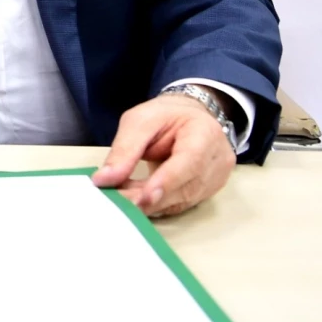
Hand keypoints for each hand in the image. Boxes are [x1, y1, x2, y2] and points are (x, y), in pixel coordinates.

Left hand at [91, 94, 236, 217]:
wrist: (188, 117)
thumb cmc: (165, 115)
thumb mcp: (139, 121)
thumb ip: (124, 149)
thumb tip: (104, 180)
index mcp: (206, 133)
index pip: (190, 162)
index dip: (167, 182)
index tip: (143, 197)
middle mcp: (217, 160)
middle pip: (185, 187)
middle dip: (149, 197)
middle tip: (118, 201)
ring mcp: (215, 179)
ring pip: (181, 201)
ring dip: (150, 204)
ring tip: (122, 199)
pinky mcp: (206, 193)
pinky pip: (180, 205)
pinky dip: (157, 205)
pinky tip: (136, 201)